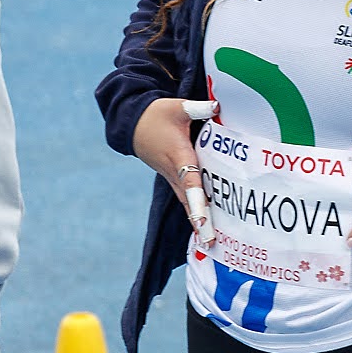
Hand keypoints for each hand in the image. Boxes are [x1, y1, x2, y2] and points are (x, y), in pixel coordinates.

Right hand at [132, 97, 214, 240]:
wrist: (134, 125)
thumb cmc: (158, 115)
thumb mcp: (176, 106)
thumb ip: (198, 108)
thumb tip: (217, 106)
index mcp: (178, 155)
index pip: (190, 180)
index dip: (197, 200)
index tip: (202, 219)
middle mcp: (174, 172)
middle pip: (190, 201)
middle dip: (200, 222)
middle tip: (211, 244)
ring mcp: (173, 179)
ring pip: (188, 205)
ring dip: (199, 224)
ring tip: (210, 246)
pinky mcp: (174, 181)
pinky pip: (187, 201)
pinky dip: (195, 216)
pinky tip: (205, 233)